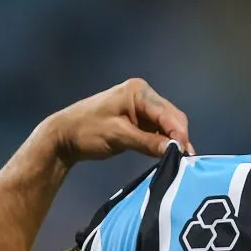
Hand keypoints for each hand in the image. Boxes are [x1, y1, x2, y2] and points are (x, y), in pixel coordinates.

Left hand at [40, 78, 192, 164]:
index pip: (167, 113)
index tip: (186, 153)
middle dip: (179, 136)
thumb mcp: (119, 136)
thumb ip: (148, 142)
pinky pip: (157, 129)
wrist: (64, 135)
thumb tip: (175, 149)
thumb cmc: (87, 131)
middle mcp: (143, 95)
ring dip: (173, 140)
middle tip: (186, 158)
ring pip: (167, 124)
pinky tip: (168, 153)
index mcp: (138, 92)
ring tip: (181, 159)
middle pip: (171, 117)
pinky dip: (163, 141)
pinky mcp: (138, 119)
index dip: (179, 133)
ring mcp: (141, 106)